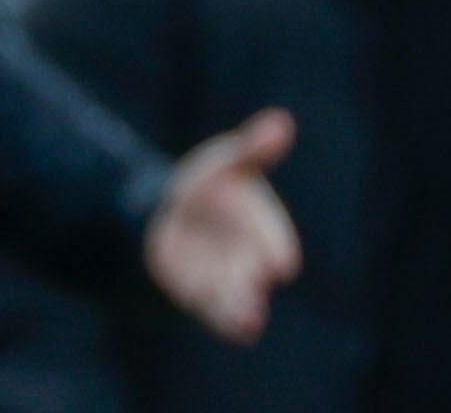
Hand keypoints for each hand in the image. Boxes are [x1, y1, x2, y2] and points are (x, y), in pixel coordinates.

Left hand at [144, 109, 299, 344]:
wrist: (167, 215)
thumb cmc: (205, 187)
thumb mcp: (224, 161)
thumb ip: (252, 148)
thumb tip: (283, 121)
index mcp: (258, 220)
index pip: (272, 234)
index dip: (276, 245)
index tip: (283, 262)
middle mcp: (249, 254)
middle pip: (255, 270)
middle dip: (255, 278)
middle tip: (257, 285)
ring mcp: (230, 280)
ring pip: (242, 298)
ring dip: (245, 307)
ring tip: (250, 317)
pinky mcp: (208, 300)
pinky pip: (221, 314)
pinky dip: (230, 322)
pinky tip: (240, 329)